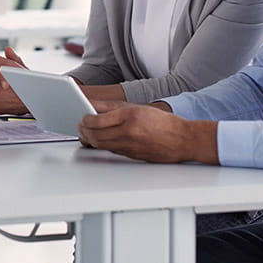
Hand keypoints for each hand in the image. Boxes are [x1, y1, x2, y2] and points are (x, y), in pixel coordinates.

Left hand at [77, 104, 217, 163]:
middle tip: (80, 127)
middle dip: (84, 131)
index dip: (85, 120)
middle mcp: (128, 131)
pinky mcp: (131, 155)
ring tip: (86, 134)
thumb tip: (92, 106)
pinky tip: (100, 141)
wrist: (182, 140)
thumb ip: (112, 107)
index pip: (97, 120)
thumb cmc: (162, 122)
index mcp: (130, 116)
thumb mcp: (137, 107)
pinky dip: (102, 145)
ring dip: (90, 140)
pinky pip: (110, 151)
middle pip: (95, 135)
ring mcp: (130, 145)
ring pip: (100, 145)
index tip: (81, 117)